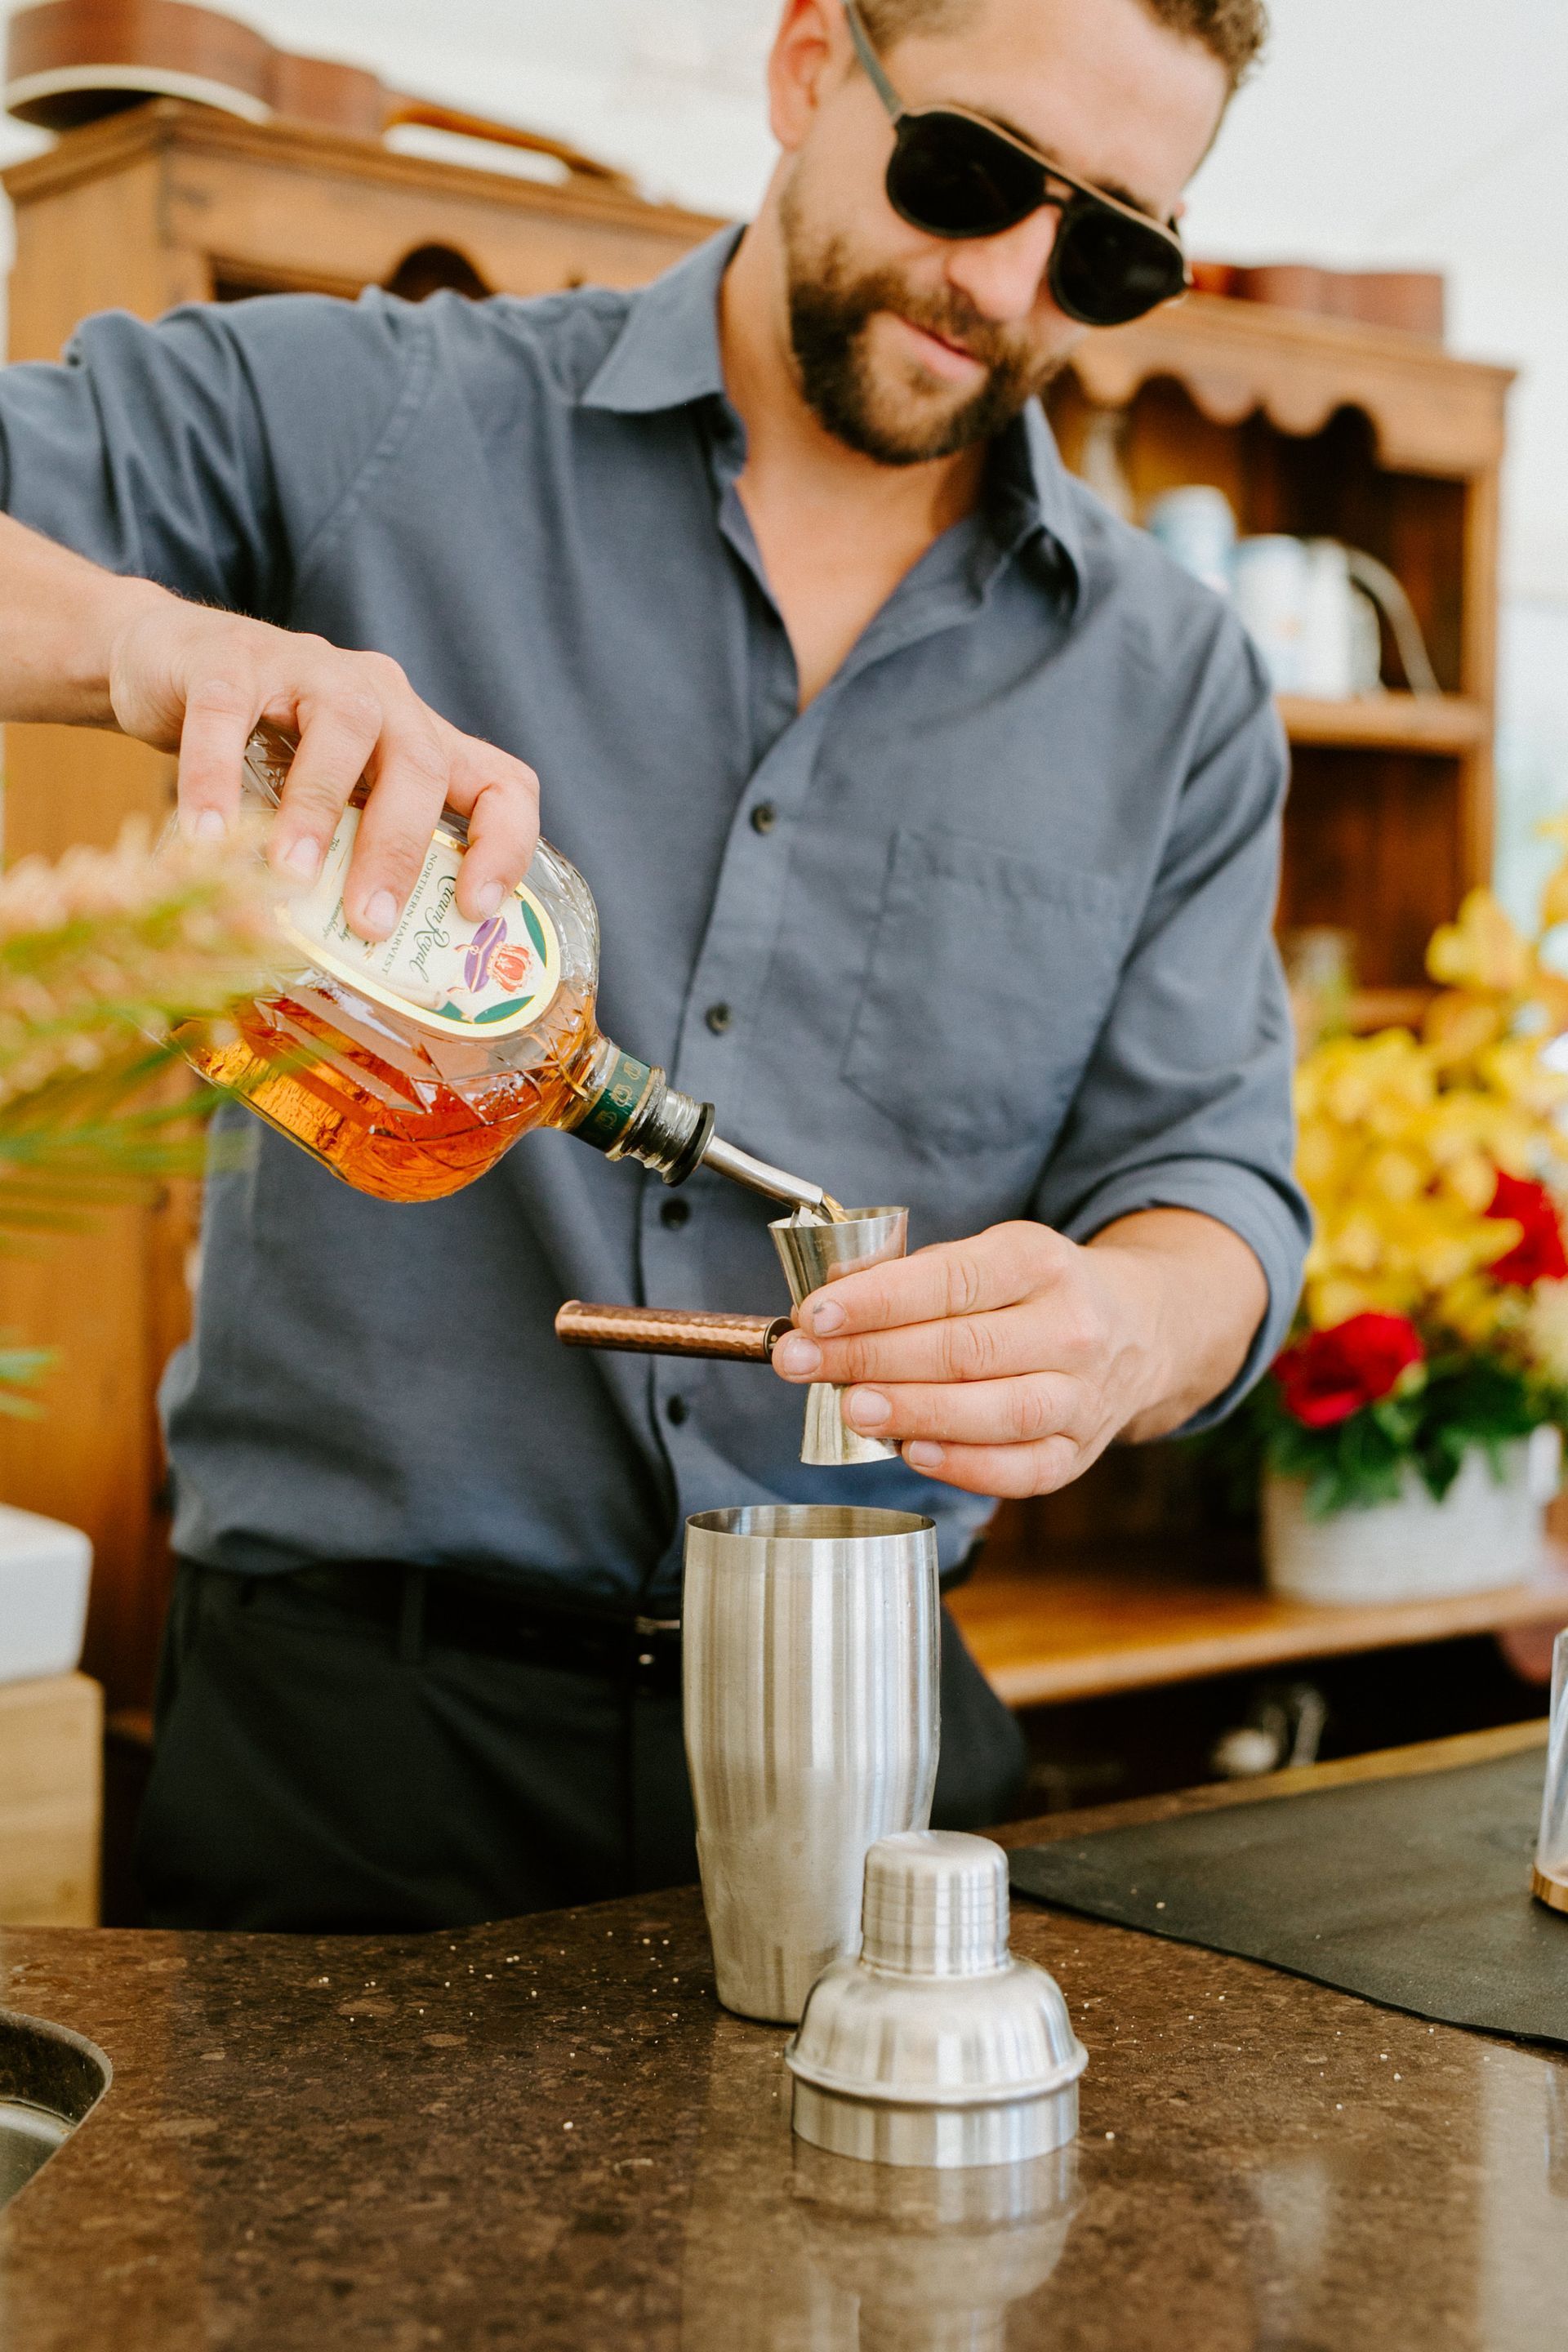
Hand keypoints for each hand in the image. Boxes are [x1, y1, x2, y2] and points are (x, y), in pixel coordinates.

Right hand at [107, 589, 537, 937]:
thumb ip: (345, 857)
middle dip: (398, 851)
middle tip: (367, 922)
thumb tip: (354, 957)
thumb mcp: (322, 804)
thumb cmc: (255, 748)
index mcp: (416, 737)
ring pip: (342, 727)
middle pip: (420, 763)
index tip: (474, 911)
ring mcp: (307, 667)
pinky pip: (227, 715)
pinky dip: (216, 780)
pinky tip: (206, 838)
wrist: (160, 658)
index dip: (504, 846)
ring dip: (319, 810)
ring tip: (291, 879)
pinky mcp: (227, 660)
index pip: (501, 783)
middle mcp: (378, 694)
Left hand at [770, 1213, 1265, 1497]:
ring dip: (915, 1412)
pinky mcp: (1081, 1450)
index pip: (951, 1280)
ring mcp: (1083, 1395)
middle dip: (870, 1357)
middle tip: (801, 1364)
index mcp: (1040, 1262)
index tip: (815, 1314)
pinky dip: (965, 1465)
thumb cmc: (1037, 1292)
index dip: (878, 1300)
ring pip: (997, 1411)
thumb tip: (830, 1305)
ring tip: (850, 1409)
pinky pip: (1024, 1469)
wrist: (1142, 1327)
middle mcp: (1071, 1328)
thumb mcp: (992, 1255)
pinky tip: (911, 1452)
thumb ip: (917, 1278)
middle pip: (964, 1348)